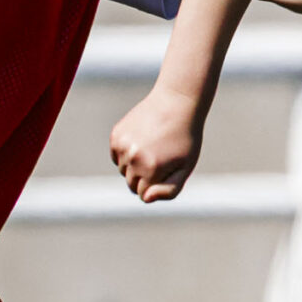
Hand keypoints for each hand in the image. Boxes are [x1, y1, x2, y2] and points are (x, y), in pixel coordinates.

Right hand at [110, 87, 203, 204]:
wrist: (176, 103)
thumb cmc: (185, 139)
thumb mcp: (185, 167)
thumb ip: (169, 191)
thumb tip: (145, 198)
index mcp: (151, 169)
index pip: (143, 194)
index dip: (156, 185)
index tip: (167, 170)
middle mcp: (133, 158)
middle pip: (131, 183)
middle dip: (144, 177)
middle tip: (160, 159)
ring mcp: (122, 145)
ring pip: (122, 169)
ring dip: (134, 165)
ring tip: (152, 147)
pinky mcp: (116, 135)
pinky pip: (116, 155)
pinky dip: (126, 153)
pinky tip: (141, 140)